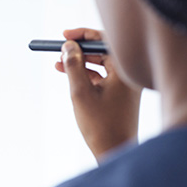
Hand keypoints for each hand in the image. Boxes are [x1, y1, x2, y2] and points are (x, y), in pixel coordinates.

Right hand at [55, 28, 141, 161]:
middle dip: (79, 49)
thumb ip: (73, 65)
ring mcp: (124, 85)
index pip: (104, 41)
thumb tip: (68, 46)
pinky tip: (68, 75)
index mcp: (124, 70)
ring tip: (58, 63)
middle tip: (60, 49)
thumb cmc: (100, 124)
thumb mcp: (80, 92)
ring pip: (100, 64)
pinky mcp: (119, 94)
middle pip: (102, 51)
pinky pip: (101, 76)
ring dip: (79, 62)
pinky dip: (85, 74)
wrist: (115, 151)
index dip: (83, 35)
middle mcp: (127, 74)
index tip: (65, 35)